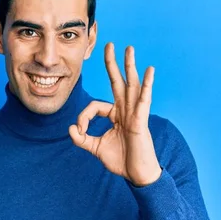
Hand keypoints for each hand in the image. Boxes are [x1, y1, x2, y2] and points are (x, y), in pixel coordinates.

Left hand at [69, 43, 161, 186]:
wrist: (137, 175)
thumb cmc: (121, 161)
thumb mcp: (95, 148)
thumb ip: (81, 139)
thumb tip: (70, 128)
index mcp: (116, 115)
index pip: (95, 106)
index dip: (83, 117)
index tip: (78, 131)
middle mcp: (126, 110)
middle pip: (118, 82)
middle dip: (112, 64)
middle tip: (109, 44)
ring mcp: (134, 114)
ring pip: (131, 85)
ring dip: (129, 66)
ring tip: (129, 49)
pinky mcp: (141, 120)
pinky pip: (144, 99)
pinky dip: (147, 84)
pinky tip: (150, 70)